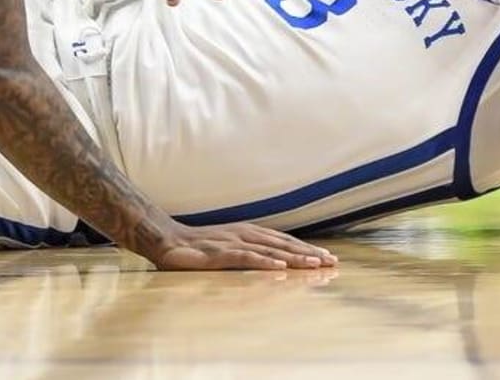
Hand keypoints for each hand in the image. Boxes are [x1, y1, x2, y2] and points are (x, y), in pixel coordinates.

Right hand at [150, 221, 338, 270]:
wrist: (167, 240)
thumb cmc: (198, 247)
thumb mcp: (228, 247)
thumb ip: (248, 252)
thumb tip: (271, 260)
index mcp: (249, 232)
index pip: (284, 240)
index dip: (306, 248)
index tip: (327, 257)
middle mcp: (245, 234)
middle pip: (283, 243)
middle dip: (308, 252)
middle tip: (332, 261)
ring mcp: (233, 243)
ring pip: (270, 250)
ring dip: (294, 256)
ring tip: (315, 264)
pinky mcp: (221, 254)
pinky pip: (247, 258)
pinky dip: (265, 262)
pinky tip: (280, 267)